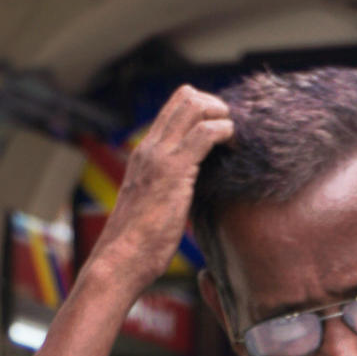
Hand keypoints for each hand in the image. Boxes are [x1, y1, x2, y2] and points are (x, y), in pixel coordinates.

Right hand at [90, 85, 232, 291]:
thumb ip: (170, 190)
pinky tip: (234, 149)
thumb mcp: (154, 206)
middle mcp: (150, 148)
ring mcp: (160, 156)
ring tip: (235, 141)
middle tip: (232, 133)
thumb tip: (190, 195)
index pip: (174, 108)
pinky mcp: (174, 171)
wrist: (121, 259)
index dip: (203, 110)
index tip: (220, 132)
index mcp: (144, 154)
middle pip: (186, 96)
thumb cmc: (139, 245)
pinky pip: (205, 134)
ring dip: (223, 117)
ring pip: (196, 106)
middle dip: (217, 106)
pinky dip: (225, 133)